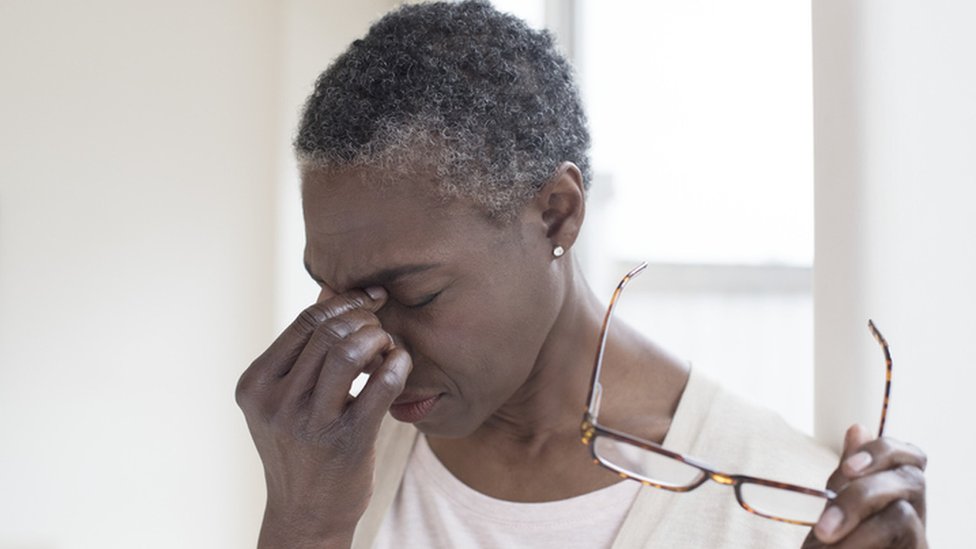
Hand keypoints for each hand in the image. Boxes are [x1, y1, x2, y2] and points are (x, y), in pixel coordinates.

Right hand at [235, 288, 411, 548]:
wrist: (306, 515)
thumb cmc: (303, 447)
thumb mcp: (285, 399)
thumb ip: (304, 349)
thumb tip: (332, 291)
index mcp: (256, 385)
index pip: (306, 321)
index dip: (345, 301)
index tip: (371, 297)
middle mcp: (276, 402)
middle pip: (330, 331)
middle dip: (366, 319)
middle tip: (382, 328)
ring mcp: (309, 423)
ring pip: (349, 350)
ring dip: (379, 338)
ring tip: (388, 346)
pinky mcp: (346, 441)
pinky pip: (380, 386)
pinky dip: (398, 364)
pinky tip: (401, 363)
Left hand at [802, 424, 926, 547]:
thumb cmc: (838, 544)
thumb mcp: (836, 508)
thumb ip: (848, 475)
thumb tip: (857, 427)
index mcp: (899, 487)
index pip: (908, 453)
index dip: (880, 451)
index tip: (846, 469)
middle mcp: (918, 508)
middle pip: (908, 480)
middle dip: (858, 498)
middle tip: (823, 529)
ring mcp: (921, 536)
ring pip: (902, 516)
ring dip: (857, 530)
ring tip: (825, 544)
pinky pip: (904, 543)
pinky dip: (863, 546)